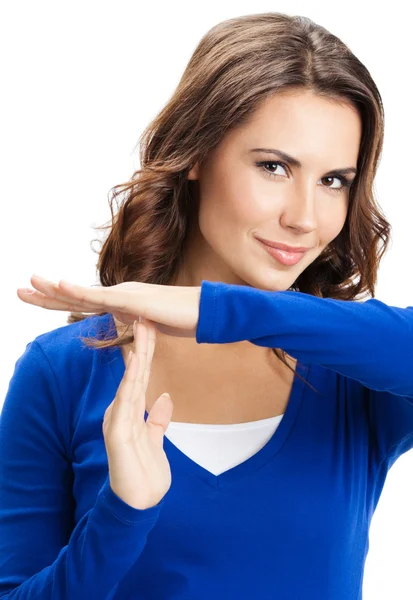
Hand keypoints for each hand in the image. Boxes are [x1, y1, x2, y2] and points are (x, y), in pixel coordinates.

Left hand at [17, 275, 201, 337]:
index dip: (57, 300)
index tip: (34, 297)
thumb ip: (133, 324)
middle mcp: (117, 294)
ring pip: (82, 294)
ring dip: (54, 289)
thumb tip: (126, 328)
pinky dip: (78, 291)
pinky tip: (59, 284)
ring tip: (30, 282)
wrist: (202, 312)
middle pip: (75, 296)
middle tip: (20, 289)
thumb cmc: (179, 318)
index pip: (82, 303)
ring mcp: (124, 295)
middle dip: (46, 293)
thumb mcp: (148, 325)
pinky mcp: (132, 300)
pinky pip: (100, 297)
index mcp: (119, 302)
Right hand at [104, 317, 172, 509]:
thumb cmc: (145, 471)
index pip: (141, 375)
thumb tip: (164, 397)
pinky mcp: (116, 432)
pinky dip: (130, 380)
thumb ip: (158, 418)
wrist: (140, 502)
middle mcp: (121, 411)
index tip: (153, 327)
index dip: (147, 352)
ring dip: (137, 353)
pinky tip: (136, 361)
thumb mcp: (155, 439)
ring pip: (129, 380)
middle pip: (135, 372)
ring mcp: (117, 419)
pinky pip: (125, 401)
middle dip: (142, 343)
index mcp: (130, 411)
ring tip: (142, 327)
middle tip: (147, 315)